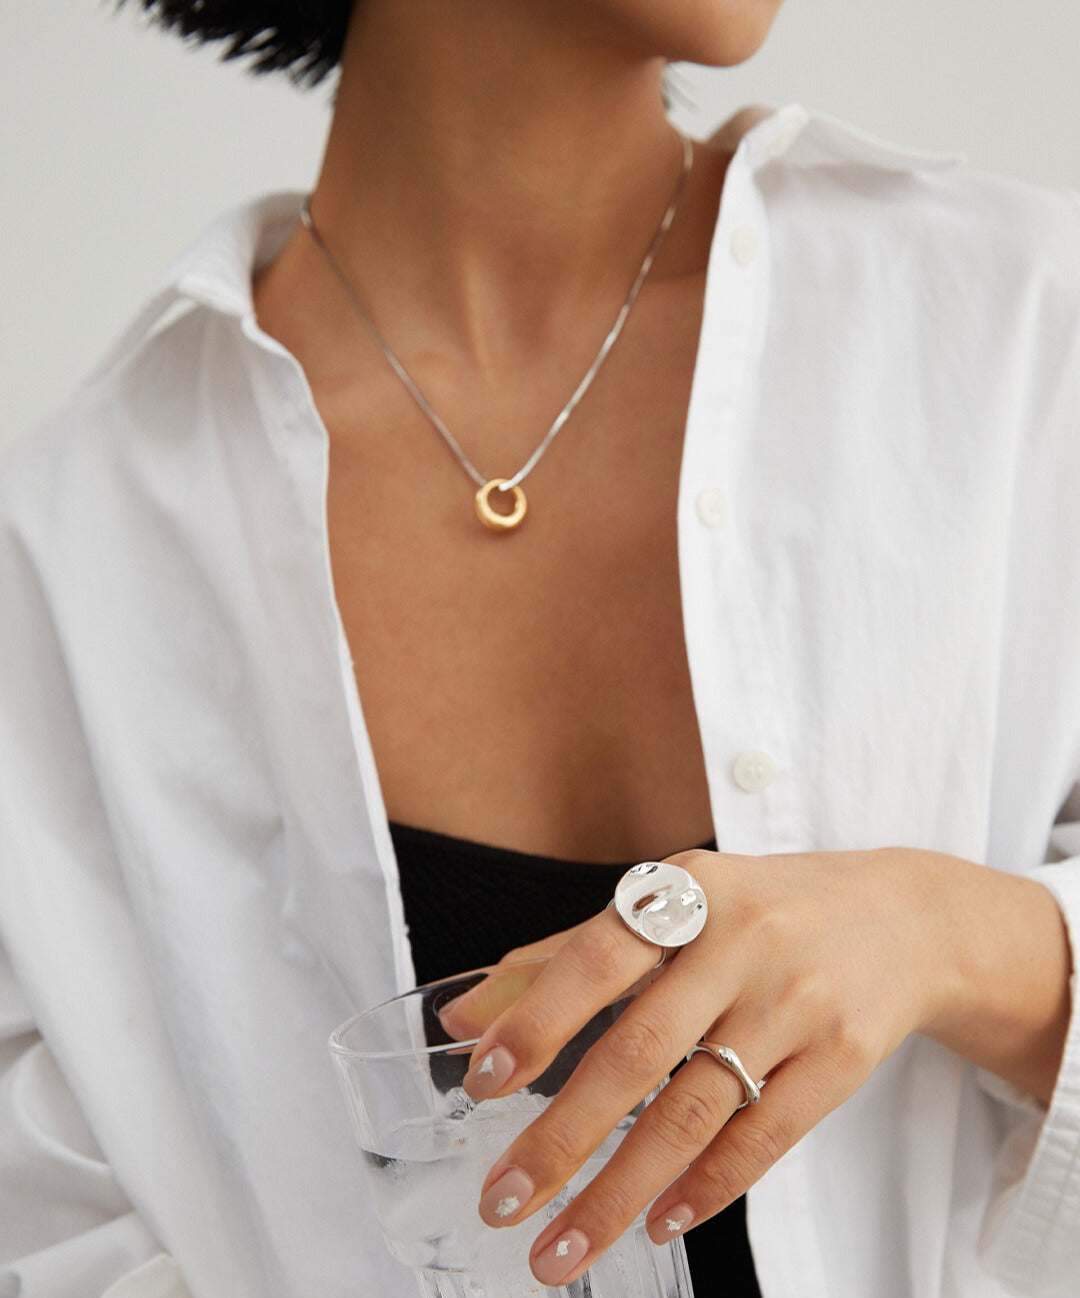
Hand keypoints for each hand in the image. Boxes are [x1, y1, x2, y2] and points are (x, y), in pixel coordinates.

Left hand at [448, 846, 975, 1287]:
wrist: (905, 918)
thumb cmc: (761, 912)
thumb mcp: (673, 906)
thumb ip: (569, 955)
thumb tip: (462, 1013)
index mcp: (687, 891)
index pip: (597, 956)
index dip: (537, 1018)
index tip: (483, 1082)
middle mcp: (741, 941)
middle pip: (640, 1051)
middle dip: (563, 1137)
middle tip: (502, 1201)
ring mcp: (797, 1001)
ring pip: (695, 1111)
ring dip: (620, 1191)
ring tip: (562, 1247)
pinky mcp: (844, 1056)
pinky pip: (765, 1136)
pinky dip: (706, 1187)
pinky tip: (658, 1221)